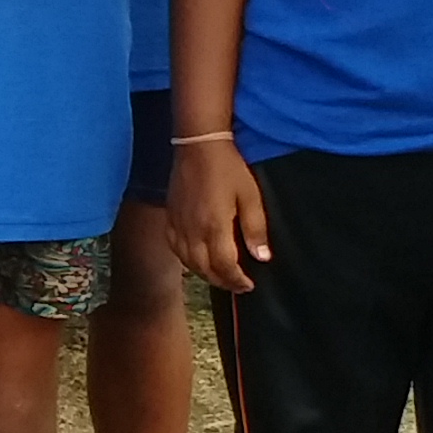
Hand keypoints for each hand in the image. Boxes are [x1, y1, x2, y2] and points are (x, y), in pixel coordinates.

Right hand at [171, 136, 268, 292]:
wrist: (198, 146)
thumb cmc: (229, 169)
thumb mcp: (251, 196)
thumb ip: (255, 229)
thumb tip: (262, 257)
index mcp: (215, 226)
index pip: (225, 266)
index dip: (237, 280)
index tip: (249, 285)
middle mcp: (193, 231)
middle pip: (204, 269)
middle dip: (222, 281)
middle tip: (237, 285)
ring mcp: (178, 225)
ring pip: (188, 262)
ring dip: (204, 273)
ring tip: (219, 275)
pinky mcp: (170, 217)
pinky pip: (174, 248)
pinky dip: (186, 259)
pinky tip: (196, 258)